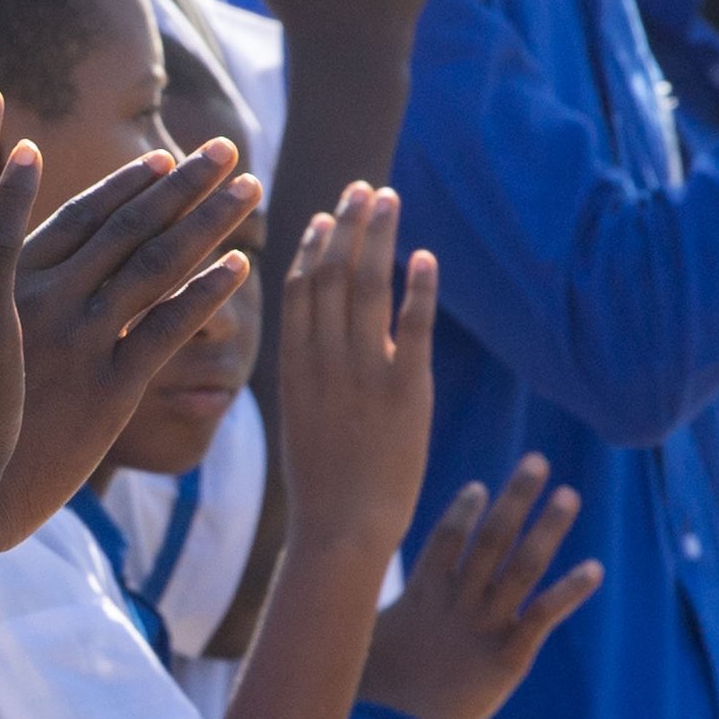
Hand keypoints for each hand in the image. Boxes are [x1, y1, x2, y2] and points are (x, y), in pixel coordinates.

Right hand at [0, 143, 260, 546]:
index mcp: (9, 279)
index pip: (83, 217)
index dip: (130, 186)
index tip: (168, 160)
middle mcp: (49, 300)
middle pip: (130, 228)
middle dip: (186, 185)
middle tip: (228, 149)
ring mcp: (81, 343)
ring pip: (156, 267)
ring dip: (209, 223)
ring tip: (249, 188)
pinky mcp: (106, 392)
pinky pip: (167, 332)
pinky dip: (206, 295)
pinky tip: (240, 267)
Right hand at [272, 189, 439, 557]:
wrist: (340, 530)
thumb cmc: (321, 484)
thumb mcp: (300, 419)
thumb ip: (309, 374)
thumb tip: (317, 341)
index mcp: (293, 366)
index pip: (300, 288)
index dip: (315, 246)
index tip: (328, 215)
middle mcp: (324, 360)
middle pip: (334, 273)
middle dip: (348, 225)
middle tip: (362, 188)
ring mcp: (363, 373)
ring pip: (367, 286)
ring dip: (379, 237)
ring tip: (388, 200)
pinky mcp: (405, 391)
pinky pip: (412, 327)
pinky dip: (418, 287)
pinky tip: (425, 256)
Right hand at [360, 455, 599, 718]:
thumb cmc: (364, 698)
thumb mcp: (354, 647)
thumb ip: (354, 625)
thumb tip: (324, 614)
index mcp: (419, 597)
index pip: (445, 539)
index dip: (464, 511)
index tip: (481, 488)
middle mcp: (455, 603)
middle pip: (491, 538)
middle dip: (516, 498)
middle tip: (538, 462)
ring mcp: (483, 627)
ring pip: (522, 566)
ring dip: (548, 528)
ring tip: (569, 496)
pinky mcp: (508, 658)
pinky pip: (543, 615)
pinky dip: (570, 590)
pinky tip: (594, 569)